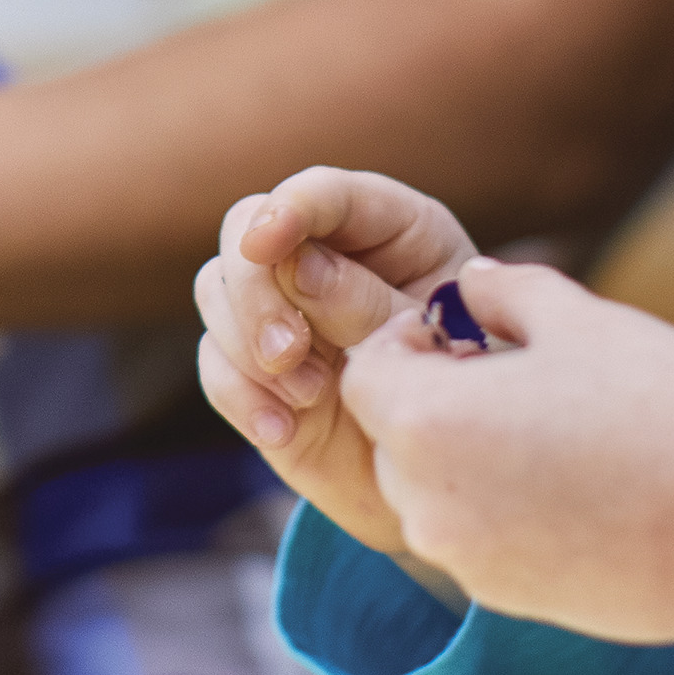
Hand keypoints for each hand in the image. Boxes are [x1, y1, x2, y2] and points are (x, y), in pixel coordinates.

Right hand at [194, 165, 464, 438]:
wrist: (444, 481)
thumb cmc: (458, 394)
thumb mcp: (431, 344)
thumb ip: (368, 302)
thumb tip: (297, 266)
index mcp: (387, 229)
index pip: (325, 193)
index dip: (291, 208)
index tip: (265, 244)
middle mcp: (323, 254)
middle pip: (245, 228)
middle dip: (255, 290)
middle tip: (288, 351)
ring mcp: (280, 308)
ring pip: (216, 289)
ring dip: (247, 344)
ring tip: (308, 396)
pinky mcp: (252, 368)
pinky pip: (215, 365)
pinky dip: (241, 395)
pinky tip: (282, 430)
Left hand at [340, 260, 673, 643]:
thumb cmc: (664, 403)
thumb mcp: (578, 319)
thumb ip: (501, 292)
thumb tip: (465, 283)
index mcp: (427, 424)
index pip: (366, 374)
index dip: (408, 344)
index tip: (469, 336)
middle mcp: (428, 506)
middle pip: (394, 442)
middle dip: (436, 405)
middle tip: (518, 382)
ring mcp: (470, 564)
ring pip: (436, 499)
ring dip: (471, 461)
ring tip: (559, 434)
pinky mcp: (515, 603)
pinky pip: (483, 545)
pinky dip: (509, 514)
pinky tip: (587, 489)